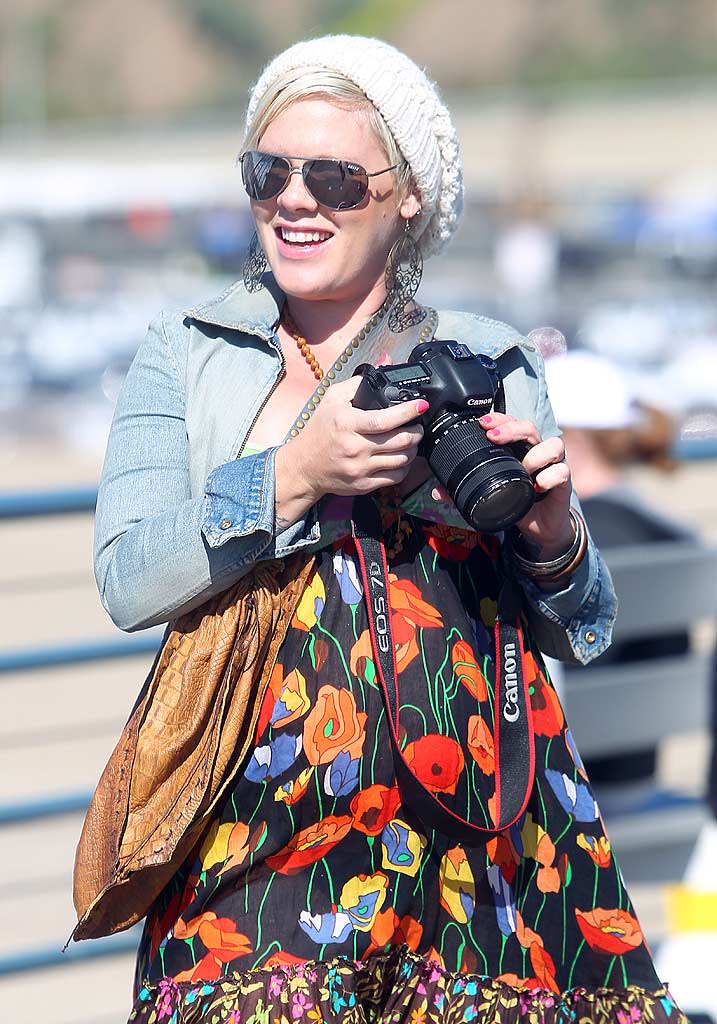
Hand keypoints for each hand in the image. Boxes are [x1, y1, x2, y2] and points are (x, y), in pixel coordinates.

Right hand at [289, 376, 425, 500]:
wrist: (304, 466)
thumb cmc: (319, 431)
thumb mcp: (332, 399)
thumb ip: (358, 381)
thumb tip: (385, 361)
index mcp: (347, 424)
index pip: (384, 420)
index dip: (408, 412)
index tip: (420, 406)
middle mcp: (355, 448)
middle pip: (400, 441)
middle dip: (417, 431)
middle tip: (417, 425)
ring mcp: (360, 469)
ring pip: (402, 460)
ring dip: (413, 448)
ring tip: (411, 440)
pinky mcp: (364, 485)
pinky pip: (396, 477)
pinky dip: (404, 466)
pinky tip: (401, 457)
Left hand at [475, 412, 573, 556]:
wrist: (540, 527)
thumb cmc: (517, 504)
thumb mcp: (489, 496)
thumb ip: (463, 494)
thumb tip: (437, 492)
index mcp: (518, 450)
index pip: (511, 424)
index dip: (499, 419)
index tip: (482, 423)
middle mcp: (537, 452)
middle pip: (530, 427)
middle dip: (511, 428)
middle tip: (492, 435)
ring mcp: (553, 465)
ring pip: (554, 444)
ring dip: (536, 454)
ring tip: (523, 468)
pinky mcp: (564, 482)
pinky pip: (562, 471)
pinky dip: (550, 476)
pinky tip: (537, 485)